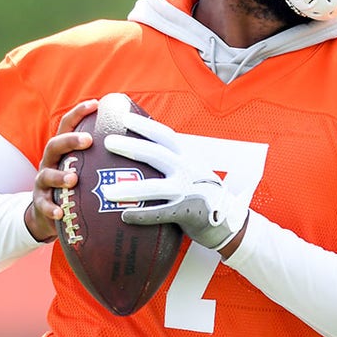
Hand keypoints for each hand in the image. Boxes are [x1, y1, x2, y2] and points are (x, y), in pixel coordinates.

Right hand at [25, 99, 97, 241]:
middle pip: (54, 144)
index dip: (79, 113)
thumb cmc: (78, 184)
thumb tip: (143, 140)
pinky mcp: (40, 203)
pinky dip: (51, 208)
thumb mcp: (87, 166)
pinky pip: (43, 205)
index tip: (96, 104)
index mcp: (64, 150)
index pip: (68, 125)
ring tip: (73, 179)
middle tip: (88, 140)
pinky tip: (60, 212)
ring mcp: (43, 182)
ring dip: (59, 176)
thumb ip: (105, 155)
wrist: (49, 213)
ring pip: (46, 175)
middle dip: (70, 140)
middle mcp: (50, 162)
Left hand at [101, 113, 248, 251]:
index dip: (144, 125)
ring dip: (130, 188)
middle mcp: (188, 169)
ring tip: (107, 190)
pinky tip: (124, 216)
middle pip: (156, 154)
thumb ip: (173, 158)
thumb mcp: (192, 168)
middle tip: (108, 142)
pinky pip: (161, 214)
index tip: (124, 118)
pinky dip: (143, 215)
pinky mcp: (187, 212)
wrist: (228, 218)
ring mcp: (187, 191)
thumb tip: (142, 148)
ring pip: (155, 187)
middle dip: (131, 146)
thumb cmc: (202, 192)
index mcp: (187, 156)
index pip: (164, 135)